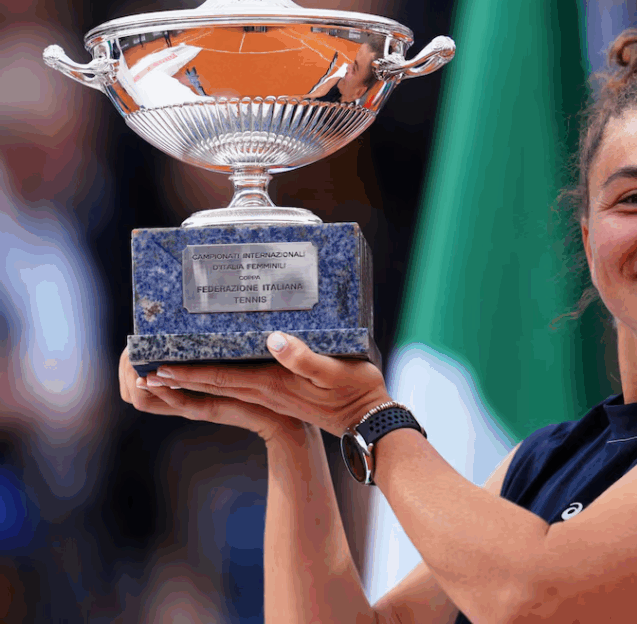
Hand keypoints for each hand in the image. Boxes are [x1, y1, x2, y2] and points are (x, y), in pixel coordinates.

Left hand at [135, 332, 390, 437]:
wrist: (369, 419)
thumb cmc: (356, 391)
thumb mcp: (335, 371)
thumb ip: (304, 358)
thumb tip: (273, 340)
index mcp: (271, 384)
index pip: (220, 377)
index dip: (188, 372)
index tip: (158, 368)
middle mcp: (264, 392)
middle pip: (210, 386)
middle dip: (178, 379)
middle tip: (144, 371)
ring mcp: (270, 396)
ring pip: (220, 390)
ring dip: (190, 384)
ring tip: (162, 376)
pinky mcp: (278, 396)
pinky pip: (236, 391)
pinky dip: (213, 386)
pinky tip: (207, 379)